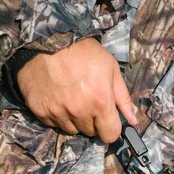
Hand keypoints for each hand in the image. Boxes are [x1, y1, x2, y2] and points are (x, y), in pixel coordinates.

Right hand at [17, 38, 136, 142]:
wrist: (49, 39)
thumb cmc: (84, 52)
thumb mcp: (111, 70)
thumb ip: (123, 99)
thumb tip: (133, 121)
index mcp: (100, 101)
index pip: (110, 135)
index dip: (110, 129)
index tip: (107, 122)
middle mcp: (79, 110)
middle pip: (90, 132)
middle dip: (92, 121)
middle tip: (87, 101)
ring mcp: (58, 112)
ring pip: (72, 130)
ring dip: (74, 119)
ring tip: (71, 98)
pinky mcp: (40, 110)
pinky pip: (53, 123)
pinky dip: (57, 115)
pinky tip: (57, 97)